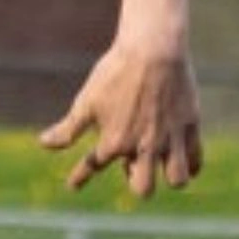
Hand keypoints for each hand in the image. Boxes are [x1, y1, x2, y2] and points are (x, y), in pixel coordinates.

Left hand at [40, 45, 202, 198]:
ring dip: (168, 177)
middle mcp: (143, 147)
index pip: (94, 167)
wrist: (153, 49)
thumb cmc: (115, 73)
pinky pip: (196, 158)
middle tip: (134, 170)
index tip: (72, 186)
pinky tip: (183, 161)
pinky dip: (191, 164)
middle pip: (143, 189)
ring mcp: (170, 139)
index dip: (79, 177)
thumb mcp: (86, 102)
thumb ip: (68, 129)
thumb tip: (43, 144)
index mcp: (114, 143)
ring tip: (161, 167)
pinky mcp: (190, 127)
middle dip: (137, 184)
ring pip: (176, 179)